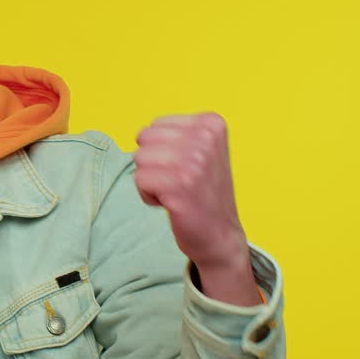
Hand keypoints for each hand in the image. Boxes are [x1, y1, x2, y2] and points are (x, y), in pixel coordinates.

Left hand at [134, 113, 249, 277]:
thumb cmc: (202, 192)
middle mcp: (205, 137)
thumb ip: (174, 134)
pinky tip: (171, 203)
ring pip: (139, 158)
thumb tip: (140, 133)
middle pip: (144, 138)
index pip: (155, 125)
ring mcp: (193, 160)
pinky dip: (148, 196)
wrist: (220, 235)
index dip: (162, 150)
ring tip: (175, 191)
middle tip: (179, 181)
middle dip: (152, 162)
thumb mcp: (200, 150)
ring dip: (150, 179)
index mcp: (211, 123)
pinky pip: (140, 179)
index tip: (186, 167)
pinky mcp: (179, 185)